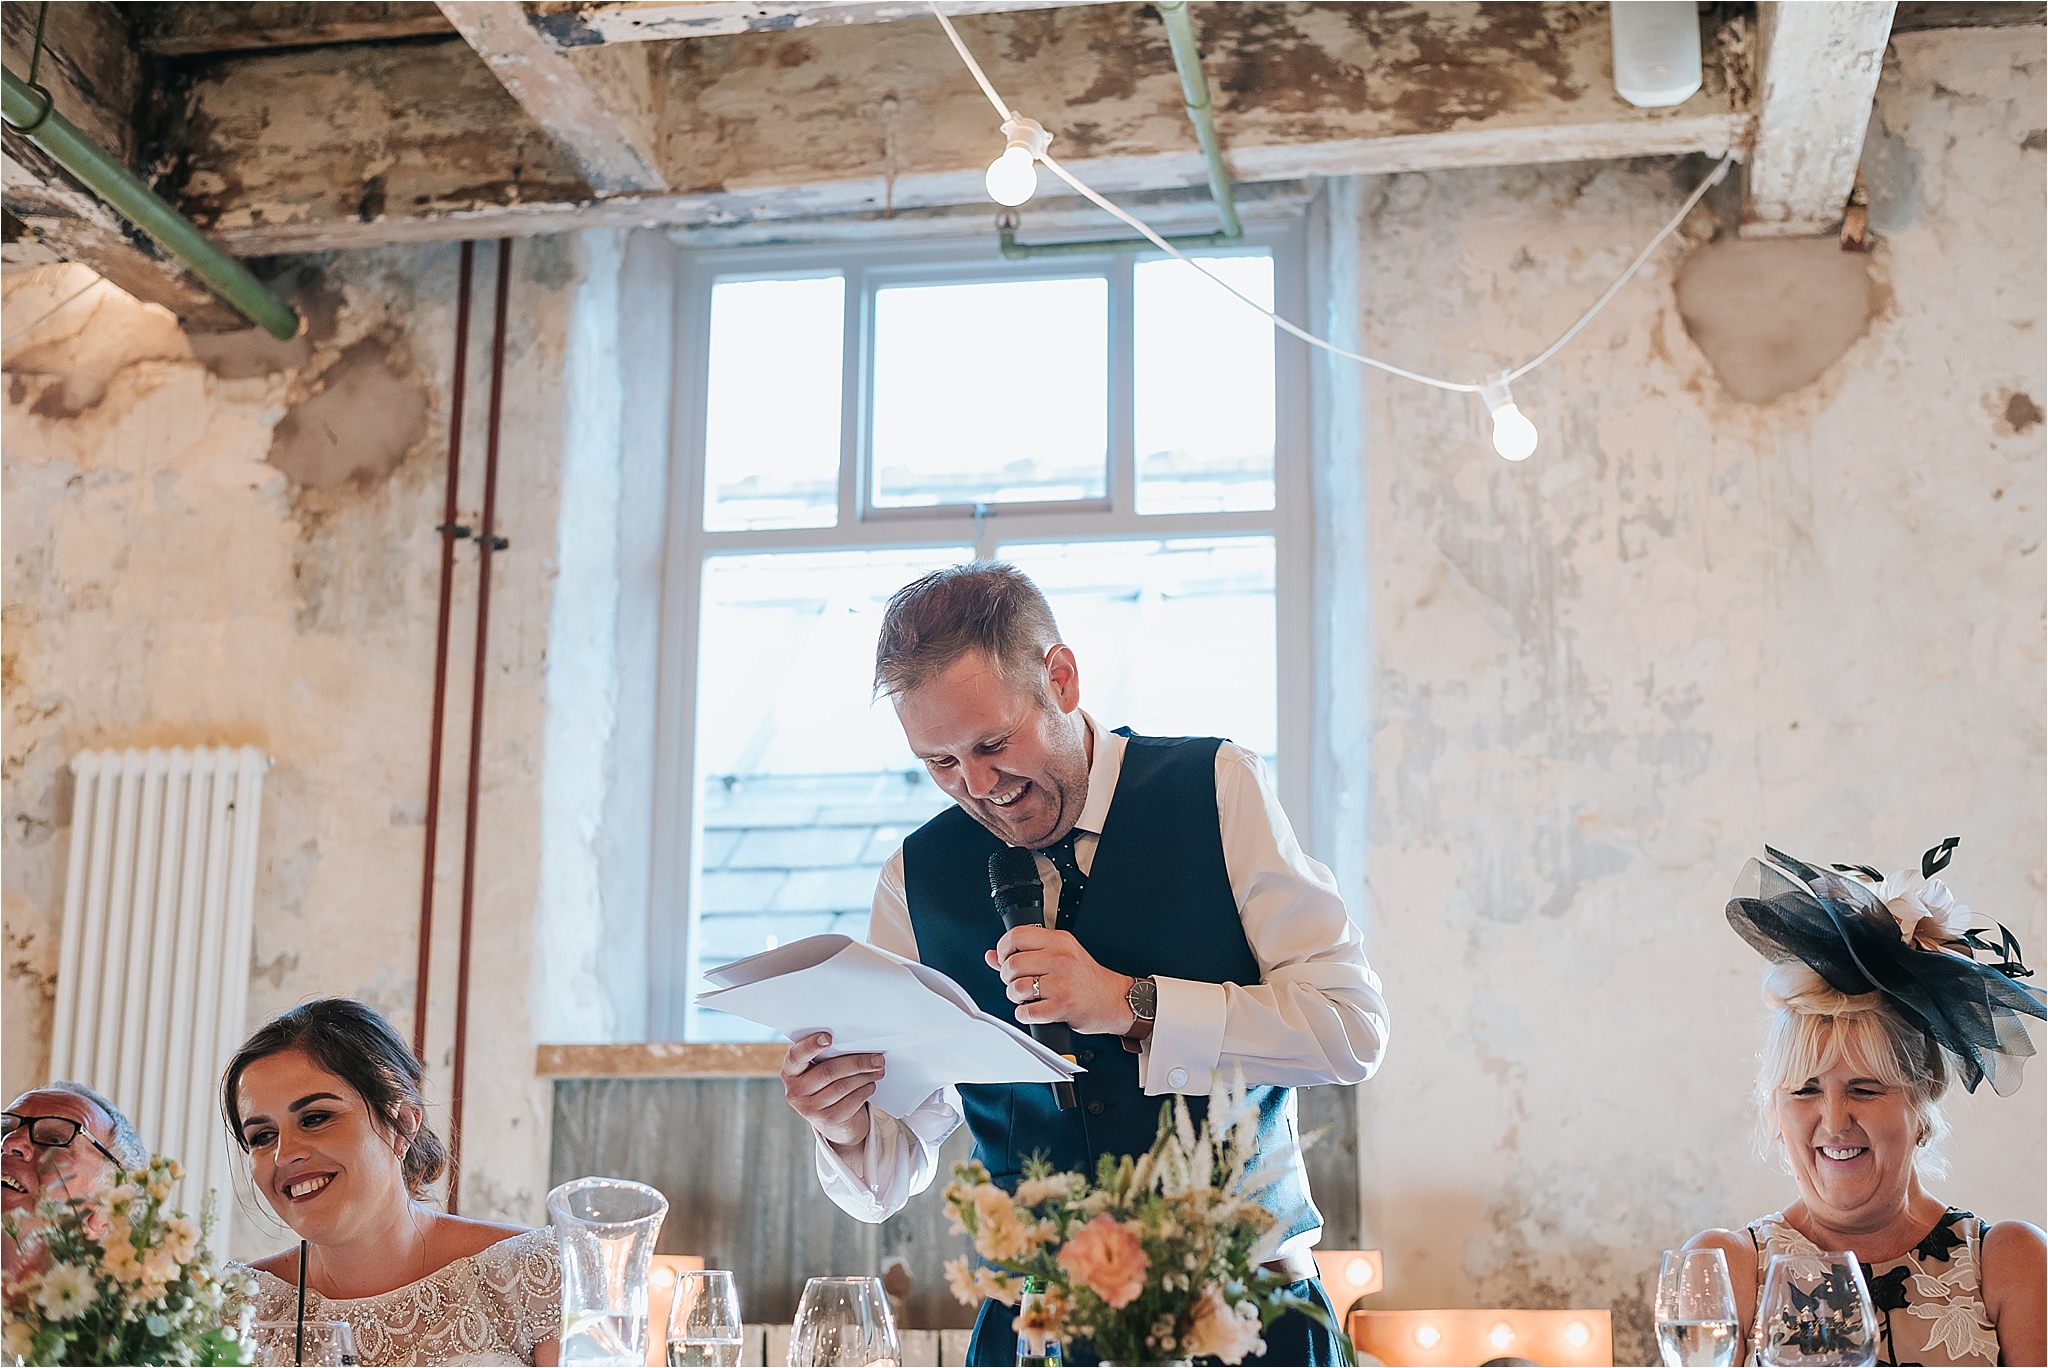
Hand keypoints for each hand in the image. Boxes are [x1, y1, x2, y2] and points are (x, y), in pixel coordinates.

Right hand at [780, 1032, 882, 1148]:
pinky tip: (871, 1085)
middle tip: (878, 1058)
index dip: (810, 1045)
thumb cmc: (828, 1085)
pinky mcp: (828, 1121)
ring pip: (843, 1086)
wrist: (834, 1121)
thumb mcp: (819, 1070)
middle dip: (856, 1062)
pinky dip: (865, 1090)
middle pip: (828, 1071)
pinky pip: (851, 1101)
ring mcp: (810, 1109)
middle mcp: (795, 1092)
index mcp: (790, 1073)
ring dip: (865, 1076)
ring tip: (879, 1069)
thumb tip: (856, 1042)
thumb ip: (827, 1056)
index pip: (796, 1056)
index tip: (828, 1037)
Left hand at [984, 926, 1138, 1036]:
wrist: (1115, 1000)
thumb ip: (1026, 953)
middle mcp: (1061, 958)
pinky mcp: (1063, 1006)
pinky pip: (1027, 1012)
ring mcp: (1062, 982)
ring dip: (1015, 997)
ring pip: (1017, 987)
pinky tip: (1033, 1011)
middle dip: (1008, 978)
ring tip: (1026, 998)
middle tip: (1017, 983)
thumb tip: (992, 955)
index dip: (1003, 949)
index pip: (1017, 936)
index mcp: (1060, 941)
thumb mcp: (1060, 956)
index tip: (1004, 959)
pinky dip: (1024, 1014)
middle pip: (1012, 964)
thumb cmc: (1087, 979)